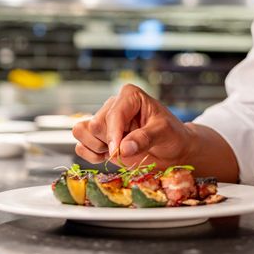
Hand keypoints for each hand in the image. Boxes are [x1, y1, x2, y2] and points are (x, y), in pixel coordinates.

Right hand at [72, 84, 192, 168]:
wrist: (173, 150)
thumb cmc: (172, 136)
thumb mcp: (164, 133)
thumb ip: (144, 138)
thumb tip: (123, 148)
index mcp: (130, 96)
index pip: (113, 114)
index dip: (114, 134)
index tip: (119, 151)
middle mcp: (114, 105)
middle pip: (95, 125)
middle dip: (108, 142)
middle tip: (126, 150)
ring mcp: (105, 121)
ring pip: (81, 131)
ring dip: (95, 147)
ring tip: (116, 152)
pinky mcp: (98, 137)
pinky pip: (80, 145)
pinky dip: (90, 155)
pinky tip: (107, 157)